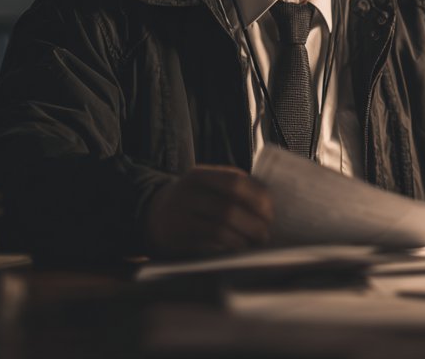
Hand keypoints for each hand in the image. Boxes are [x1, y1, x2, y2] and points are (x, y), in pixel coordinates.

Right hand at [144, 165, 272, 257]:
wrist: (153, 216)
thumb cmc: (193, 200)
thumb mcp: (206, 185)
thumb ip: (232, 187)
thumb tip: (270, 202)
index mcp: (199, 175)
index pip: (235, 181)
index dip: (257, 197)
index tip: (271, 210)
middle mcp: (187, 194)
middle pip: (228, 208)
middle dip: (254, 222)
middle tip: (267, 231)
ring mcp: (180, 218)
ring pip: (220, 229)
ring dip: (244, 238)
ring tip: (257, 242)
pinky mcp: (177, 239)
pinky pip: (209, 244)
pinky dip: (229, 247)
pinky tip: (240, 249)